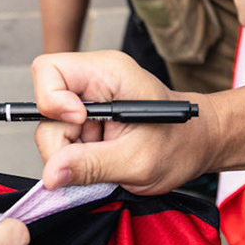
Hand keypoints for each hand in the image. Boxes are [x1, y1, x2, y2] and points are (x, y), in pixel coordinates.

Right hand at [31, 51, 220, 194]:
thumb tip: (50, 175)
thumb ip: (90, 166)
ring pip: (52, 128)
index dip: (52, 101)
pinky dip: (78, 157)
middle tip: (94, 162)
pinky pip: (64, 139)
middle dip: (62, 142)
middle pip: (46, 107)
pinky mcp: (87, 117)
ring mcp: (88, 98)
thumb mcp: (137, 162)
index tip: (80, 125)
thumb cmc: (179, 145)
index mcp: (108, 72)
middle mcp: (93, 79)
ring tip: (108, 161)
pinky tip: (104, 160)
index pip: (48, 70)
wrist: (197, 146)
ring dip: (72, 154)